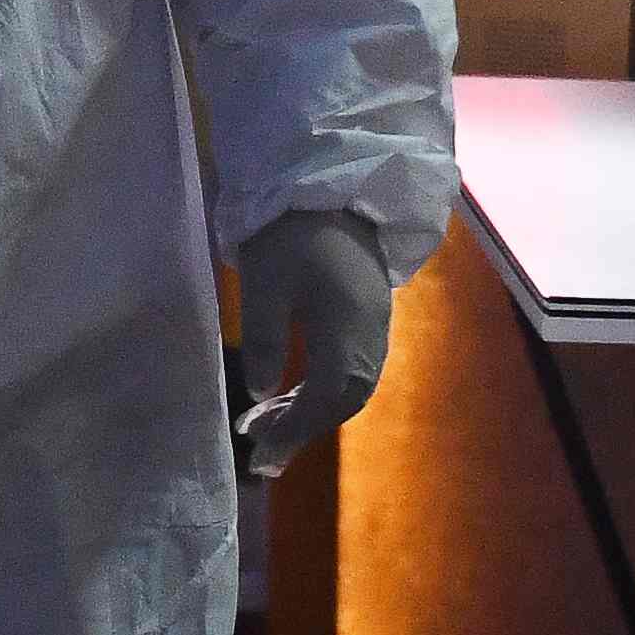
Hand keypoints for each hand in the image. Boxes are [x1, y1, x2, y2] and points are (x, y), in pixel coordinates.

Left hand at [229, 210, 396, 473]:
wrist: (332, 183)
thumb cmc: (291, 230)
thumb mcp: (265, 282)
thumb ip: (265, 339)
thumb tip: (263, 391)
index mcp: (347, 327)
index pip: (327, 397)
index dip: (293, 428)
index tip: (257, 448)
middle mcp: (371, 333)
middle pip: (346, 399)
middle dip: (304, 428)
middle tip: (261, 451)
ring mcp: (376, 323)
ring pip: (354, 386)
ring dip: (314, 410)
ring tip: (270, 424)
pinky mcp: (372, 312)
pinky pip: (356, 367)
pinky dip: (327, 390)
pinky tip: (296, 390)